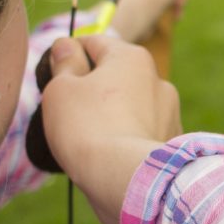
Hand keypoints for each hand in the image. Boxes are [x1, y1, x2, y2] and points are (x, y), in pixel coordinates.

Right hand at [40, 35, 180, 223]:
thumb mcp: (61, 88)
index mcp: (132, 57)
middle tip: (65, 113)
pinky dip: (125, 138)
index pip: (93, 43)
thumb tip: (67, 47)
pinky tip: (108, 155)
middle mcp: (157, 79)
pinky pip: (140, 132)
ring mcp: (168, 112)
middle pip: (113, 76)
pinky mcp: (170, 142)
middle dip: (90, 90)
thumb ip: (63, 63)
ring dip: (109, 115)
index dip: (67, 57)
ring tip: (87, 139)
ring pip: (127, 106)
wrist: (125, 180)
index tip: (53, 78)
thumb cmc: (88, 128)